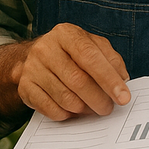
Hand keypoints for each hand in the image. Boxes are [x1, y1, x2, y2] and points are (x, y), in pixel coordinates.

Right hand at [6, 23, 130, 121]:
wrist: (37, 58)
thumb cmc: (72, 54)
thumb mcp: (94, 47)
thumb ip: (111, 60)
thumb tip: (122, 81)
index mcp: (66, 34)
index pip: (89, 56)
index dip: (109, 79)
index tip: (123, 97)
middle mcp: (45, 48)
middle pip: (77, 80)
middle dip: (98, 99)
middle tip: (108, 108)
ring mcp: (32, 68)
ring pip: (65, 98)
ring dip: (84, 109)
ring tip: (92, 108)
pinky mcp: (25, 87)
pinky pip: (51, 109)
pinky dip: (67, 115)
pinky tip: (73, 110)